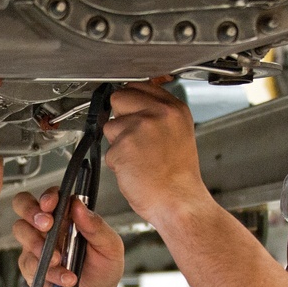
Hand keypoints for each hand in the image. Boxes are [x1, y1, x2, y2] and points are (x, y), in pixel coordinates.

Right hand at [12, 187, 123, 286]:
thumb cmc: (102, 272)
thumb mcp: (110, 248)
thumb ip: (96, 226)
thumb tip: (79, 206)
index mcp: (70, 217)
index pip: (52, 196)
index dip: (48, 196)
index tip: (51, 204)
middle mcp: (51, 227)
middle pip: (24, 204)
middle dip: (30, 210)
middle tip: (45, 224)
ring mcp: (37, 245)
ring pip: (21, 230)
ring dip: (38, 244)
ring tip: (58, 259)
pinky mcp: (30, 265)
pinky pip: (29, 261)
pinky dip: (49, 271)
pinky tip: (64, 278)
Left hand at [103, 82, 206, 225]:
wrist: (179, 201)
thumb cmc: (177, 176)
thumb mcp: (178, 133)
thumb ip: (158, 114)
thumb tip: (132, 104)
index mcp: (174, 109)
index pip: (140, 85)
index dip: (131, 101)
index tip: (132, 112)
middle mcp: (158, 114)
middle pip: (119, 98)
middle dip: (120, 118)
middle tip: (135, 141)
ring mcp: (140, 128)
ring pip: (110, 126)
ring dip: (117, 143)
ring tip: (138, 159)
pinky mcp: (124, 146)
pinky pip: (108, 150)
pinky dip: (116, 162)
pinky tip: (134, 170)